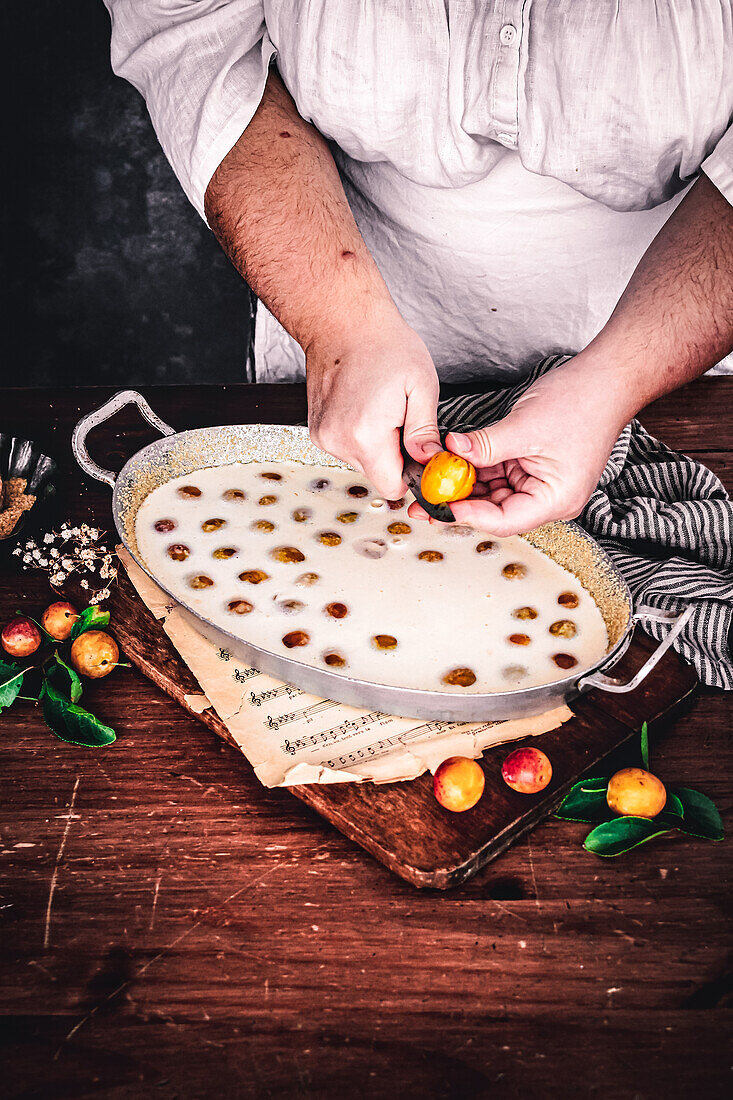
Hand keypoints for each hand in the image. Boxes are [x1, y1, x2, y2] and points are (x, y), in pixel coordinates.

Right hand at [307, 312, 441, 498]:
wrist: (342, 321)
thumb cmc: (384, 345)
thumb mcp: (421, 387)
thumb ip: (425, 433)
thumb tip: (431, 463)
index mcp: (366, 435)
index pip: (393, 487)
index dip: (412, 474)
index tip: (420, 452)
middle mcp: (338, 441)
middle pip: (377, 475)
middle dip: (395, 456)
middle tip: (402, 419)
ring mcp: (324, 437)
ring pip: (363, 463)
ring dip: (378, 446)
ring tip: (382, 408)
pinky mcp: (318, 432)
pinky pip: (348, 449)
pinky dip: (361, 436)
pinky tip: (366, 407)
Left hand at [408, 355, 633, 535]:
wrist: (607, 379)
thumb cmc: (582, 403)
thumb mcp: (524, 426)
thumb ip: (485, 445)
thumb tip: (450, 452)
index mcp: (555, 500)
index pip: (504, 520)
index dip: (469, 514)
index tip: (440, 503)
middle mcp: (548, 499)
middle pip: (495, 512)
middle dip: (459, 503)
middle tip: (423, 500)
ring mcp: (539, 484)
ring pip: (493, 494)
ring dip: (464, 486)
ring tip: (430, 480)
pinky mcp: (531, 468)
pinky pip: (498, 476)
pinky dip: (476, 470)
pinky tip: (451, 464)